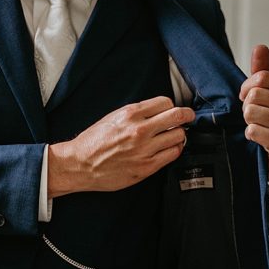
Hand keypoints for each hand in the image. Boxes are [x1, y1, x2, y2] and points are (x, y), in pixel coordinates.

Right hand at [47, 96, 194, 196]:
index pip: (166, 102)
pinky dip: (175, 149)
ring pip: (179, 136)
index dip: (171, 106)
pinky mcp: (147, 167)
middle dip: (187, 115)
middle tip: (188, 117)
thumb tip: (160, 110)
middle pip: (178, 116)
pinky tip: (169, 148)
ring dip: (179, 134)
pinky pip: (173, 154)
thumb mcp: (113, 117)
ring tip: (173, 136)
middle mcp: (140, 130)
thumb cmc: (94, 141)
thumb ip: (137, 113)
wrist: (79, 164)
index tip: (172, 110)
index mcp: (130, 114)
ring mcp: (145, 149)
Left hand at [239, 44, 268, 185]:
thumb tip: (260, 48)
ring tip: (258, 122)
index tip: (246, 94)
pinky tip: (260, 135)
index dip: (247, 85)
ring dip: (248, 120)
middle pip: (255, 95)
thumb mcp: (268, 91)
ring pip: (251, 113)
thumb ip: (263, 70)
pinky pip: (252, 131)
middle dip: (247, 104)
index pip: (262, 77)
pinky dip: (250, 134)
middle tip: (254, 111)